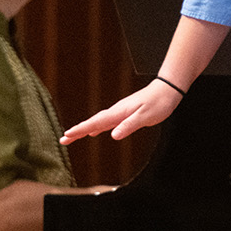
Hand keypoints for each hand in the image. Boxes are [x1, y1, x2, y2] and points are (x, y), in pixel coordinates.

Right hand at [60, 80, 183, 143]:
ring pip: (97, 122)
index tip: (66, 136)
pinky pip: (105, 122)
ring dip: (84, 130)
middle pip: (92, 123)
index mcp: (119, 113)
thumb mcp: (146, 117)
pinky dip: (96, 128)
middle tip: (62, 140)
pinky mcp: (124, 114)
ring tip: (72, 137)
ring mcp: (119, 112)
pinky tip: (93, 133)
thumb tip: (113, 135)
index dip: (80, 130)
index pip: (95, 123)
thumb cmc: (159, 103)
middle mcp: (116, 112)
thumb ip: (129, 125)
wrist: (167, 90)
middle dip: (77, 131)